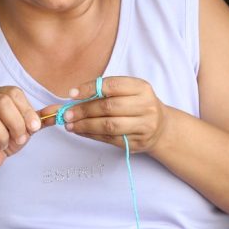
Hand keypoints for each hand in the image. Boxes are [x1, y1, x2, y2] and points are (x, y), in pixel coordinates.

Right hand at [0, 86, 41, 173]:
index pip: (14, 93)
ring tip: (3, 144)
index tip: (34, 128)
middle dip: (16, 124)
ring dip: (1, 136)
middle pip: (2, 103)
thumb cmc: (3, 140)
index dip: (26, 111)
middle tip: (20, 139)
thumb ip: (40, 120)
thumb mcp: (25, 130)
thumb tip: (60, 111)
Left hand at [47, 76, 166, 152]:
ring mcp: (144, 126)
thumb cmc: (137, 105)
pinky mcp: (138, 142)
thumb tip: (72, 97)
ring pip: (109, 126)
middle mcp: (146, 106)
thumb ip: (103, 92)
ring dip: (86, 126)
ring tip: (70, 125)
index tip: (72, 94)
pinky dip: (92, 135)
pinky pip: (110, 139)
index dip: (90, 89)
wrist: (161, 127)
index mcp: (141, 88)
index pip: (112, 85)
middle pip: (109, 107)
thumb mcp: (128, 92)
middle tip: (66, 114)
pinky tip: (81, 131)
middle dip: (84, 111)